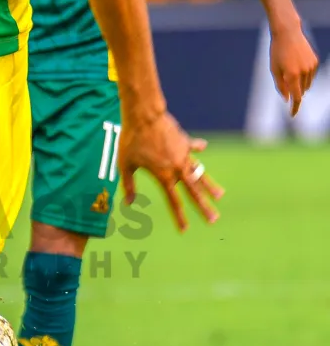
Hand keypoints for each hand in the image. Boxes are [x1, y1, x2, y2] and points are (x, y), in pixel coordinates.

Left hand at [120, 110, 223, 231]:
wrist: (145, 115)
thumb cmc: (131, 140)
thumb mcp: (125, 165)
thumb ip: (129, 185)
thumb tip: (129, 204)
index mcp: (164, 176)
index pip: (174, 202)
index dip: (179, 217)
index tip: (184, 230)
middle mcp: (178, 168)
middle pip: (194, 192)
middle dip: (204, 208)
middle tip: (214, 220)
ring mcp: (184, 154)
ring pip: (200, 173)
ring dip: (209, 185)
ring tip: (220, 196)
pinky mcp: (184, 141)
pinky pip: (193, 147)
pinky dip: (197, 148)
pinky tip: (202, 148)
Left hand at [270, 21, 318, 115]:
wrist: (287, 33)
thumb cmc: (277, 52)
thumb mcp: (274, 69)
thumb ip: (280, 86)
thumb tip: (287, 99)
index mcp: (292, 75)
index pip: (296, 97)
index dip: (295, 108)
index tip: (292, 115)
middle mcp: (304, 72)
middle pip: (301, 91)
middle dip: (294, 91)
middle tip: (285, 80)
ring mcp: (311, 66)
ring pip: (307, 84)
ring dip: (299, 83)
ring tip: (290, 70)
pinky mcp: (315, 61)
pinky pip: (310, 75)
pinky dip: (304, 75)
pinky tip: (296, 64)